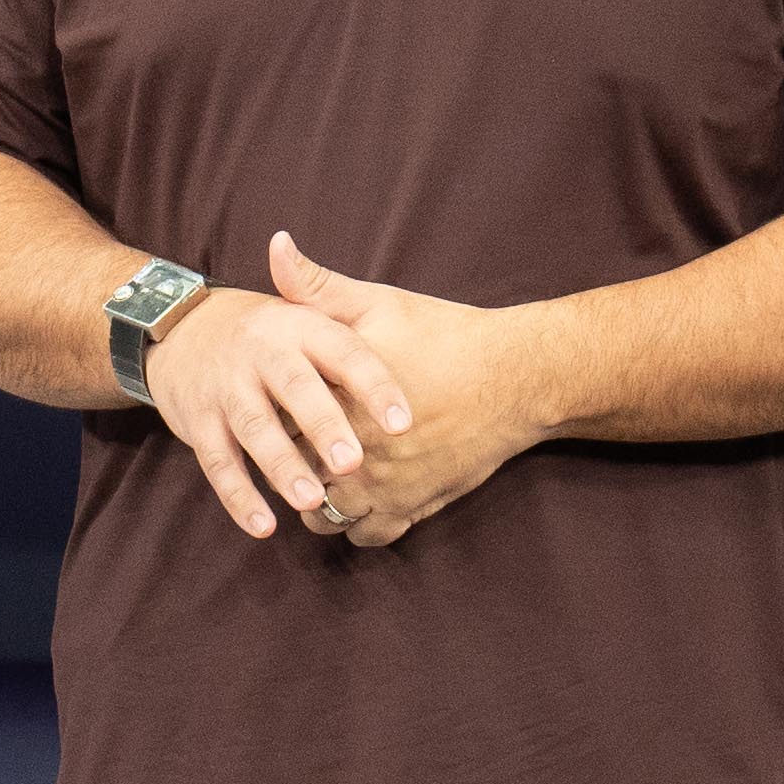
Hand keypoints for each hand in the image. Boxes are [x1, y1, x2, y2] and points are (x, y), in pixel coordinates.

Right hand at [140, 277, 413, 541]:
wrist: (183, 330)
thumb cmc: (271, 333)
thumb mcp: (305, 310)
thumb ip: (343, 309)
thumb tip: (389, 311)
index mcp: (299, 327)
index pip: (344, 353)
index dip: (373, 386)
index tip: (404, 424)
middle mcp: (261, 354)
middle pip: (295, 388)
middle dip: (323, 425)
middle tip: (353, 464)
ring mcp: (226, 388)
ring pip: (255, 428)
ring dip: (282, 466)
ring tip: (311, 501)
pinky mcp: (198, 422)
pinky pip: (218, 462)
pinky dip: (239, 496)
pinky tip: (264, 527)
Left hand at [257, 233, 551, 550]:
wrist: (517, 379)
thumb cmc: (446, 336)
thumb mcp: (378, 303)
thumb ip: (317, 285)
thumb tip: (274, 247)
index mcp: (334, 405)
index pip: (272, 428)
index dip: (266, 419)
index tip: (270, 406)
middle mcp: (354, 456)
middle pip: (290, 478)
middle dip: (285, 465)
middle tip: (289, 445)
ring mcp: (384, 489)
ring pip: (322, 517)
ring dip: (315, 499)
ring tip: (319, 474)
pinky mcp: (414, 508)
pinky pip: (366, 536)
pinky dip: (355, 524)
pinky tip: (358, 497)